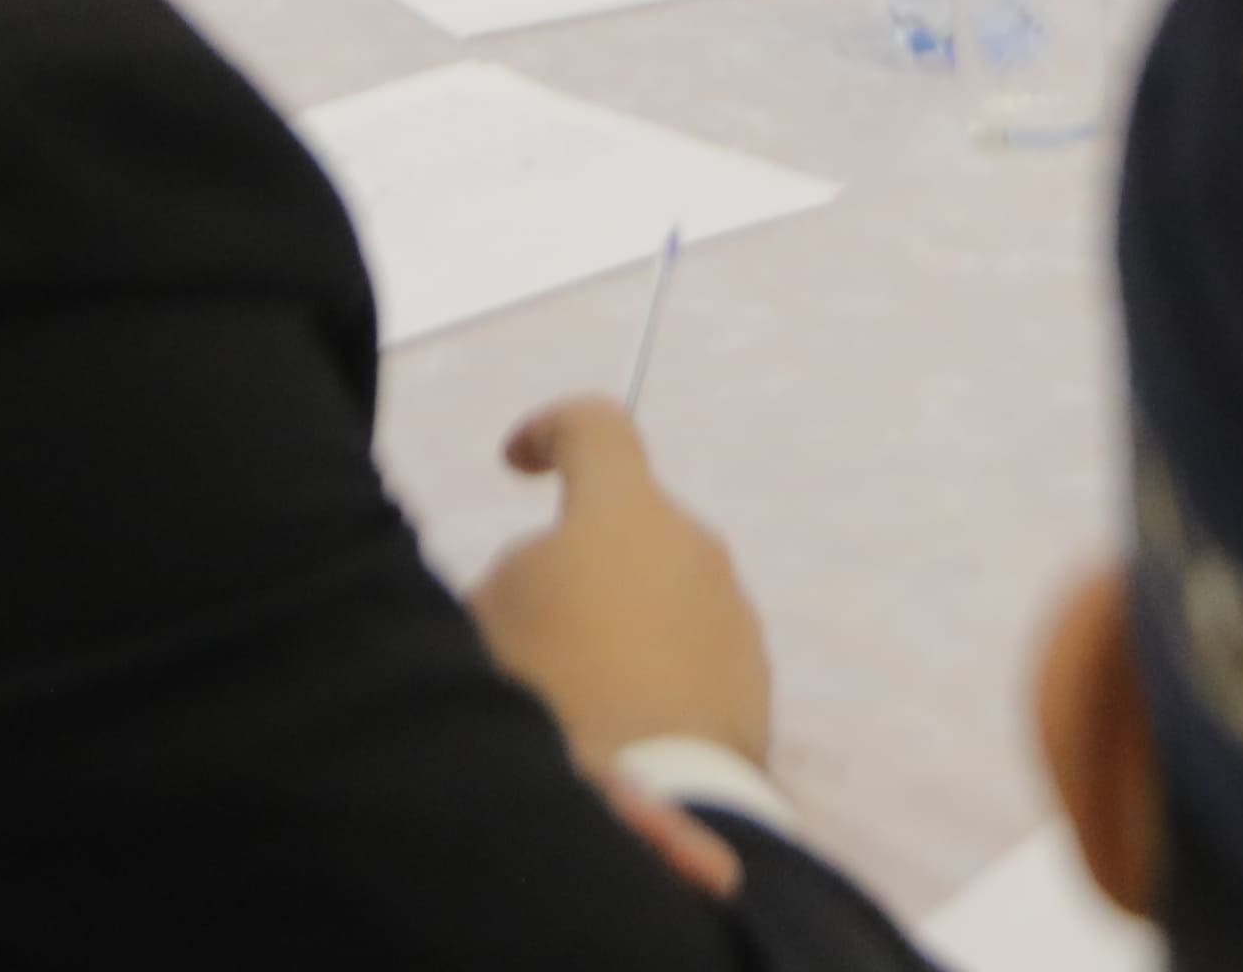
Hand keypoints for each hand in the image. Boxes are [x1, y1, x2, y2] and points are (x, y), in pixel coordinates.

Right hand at [472, 397, 770, 772]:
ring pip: (667, 598)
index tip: (518, 463)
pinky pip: (694, 661)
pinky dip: (657, 678)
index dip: (550, 432)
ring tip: (572, 694)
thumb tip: (551, 580)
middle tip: (530, 621)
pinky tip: (617, 732)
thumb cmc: (548, 696)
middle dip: (584, 558)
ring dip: (624, 625)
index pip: (597, 427)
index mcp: (627, 513)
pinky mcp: (754, 692)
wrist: (641, 814)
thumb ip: (521, 572)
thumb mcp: (488, 612)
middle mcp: (696, 550)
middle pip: (632, 526)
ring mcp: (735, 622)